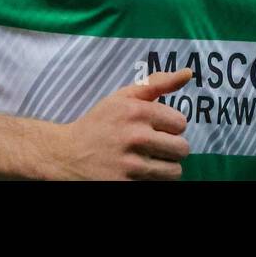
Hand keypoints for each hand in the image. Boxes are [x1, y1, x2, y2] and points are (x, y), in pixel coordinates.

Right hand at [49, 68, 192, 179]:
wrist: (67, 154)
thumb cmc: (99, 122)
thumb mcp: (123, 97)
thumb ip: (156, 84)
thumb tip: (188, 73)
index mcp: (136, 111)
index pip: (180, 123)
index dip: (171, 126)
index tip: (157, 128)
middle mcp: (135, 136)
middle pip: (182, 148)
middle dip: (172, 148)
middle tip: (157, 147)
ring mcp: (130, 163)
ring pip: (174, 171)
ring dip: (166, 167)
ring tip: (151, 161)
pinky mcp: (125, 184)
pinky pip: (158, 184)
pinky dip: (152, 179)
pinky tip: (138, 172)